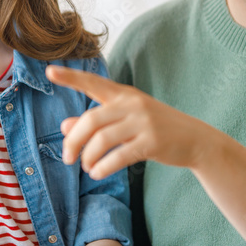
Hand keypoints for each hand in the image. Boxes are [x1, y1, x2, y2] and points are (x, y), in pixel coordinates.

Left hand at [45, 65, 219, 178]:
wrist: (196, 140)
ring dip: (88, 157)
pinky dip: (102, 167)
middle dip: (73, 141)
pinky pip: (118, 156)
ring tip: (86, 168)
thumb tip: (63, 127)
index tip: (49, 71)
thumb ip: (95, 122)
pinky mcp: (152, 142)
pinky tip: (97, 174)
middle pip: (91, 120)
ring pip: (102, 140)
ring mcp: (143, 122)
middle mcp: (132, 104)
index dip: (70, 78)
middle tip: (66, 158)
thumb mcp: (126, 120)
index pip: (93, 83)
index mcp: (123, 95)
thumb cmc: (155, 128)